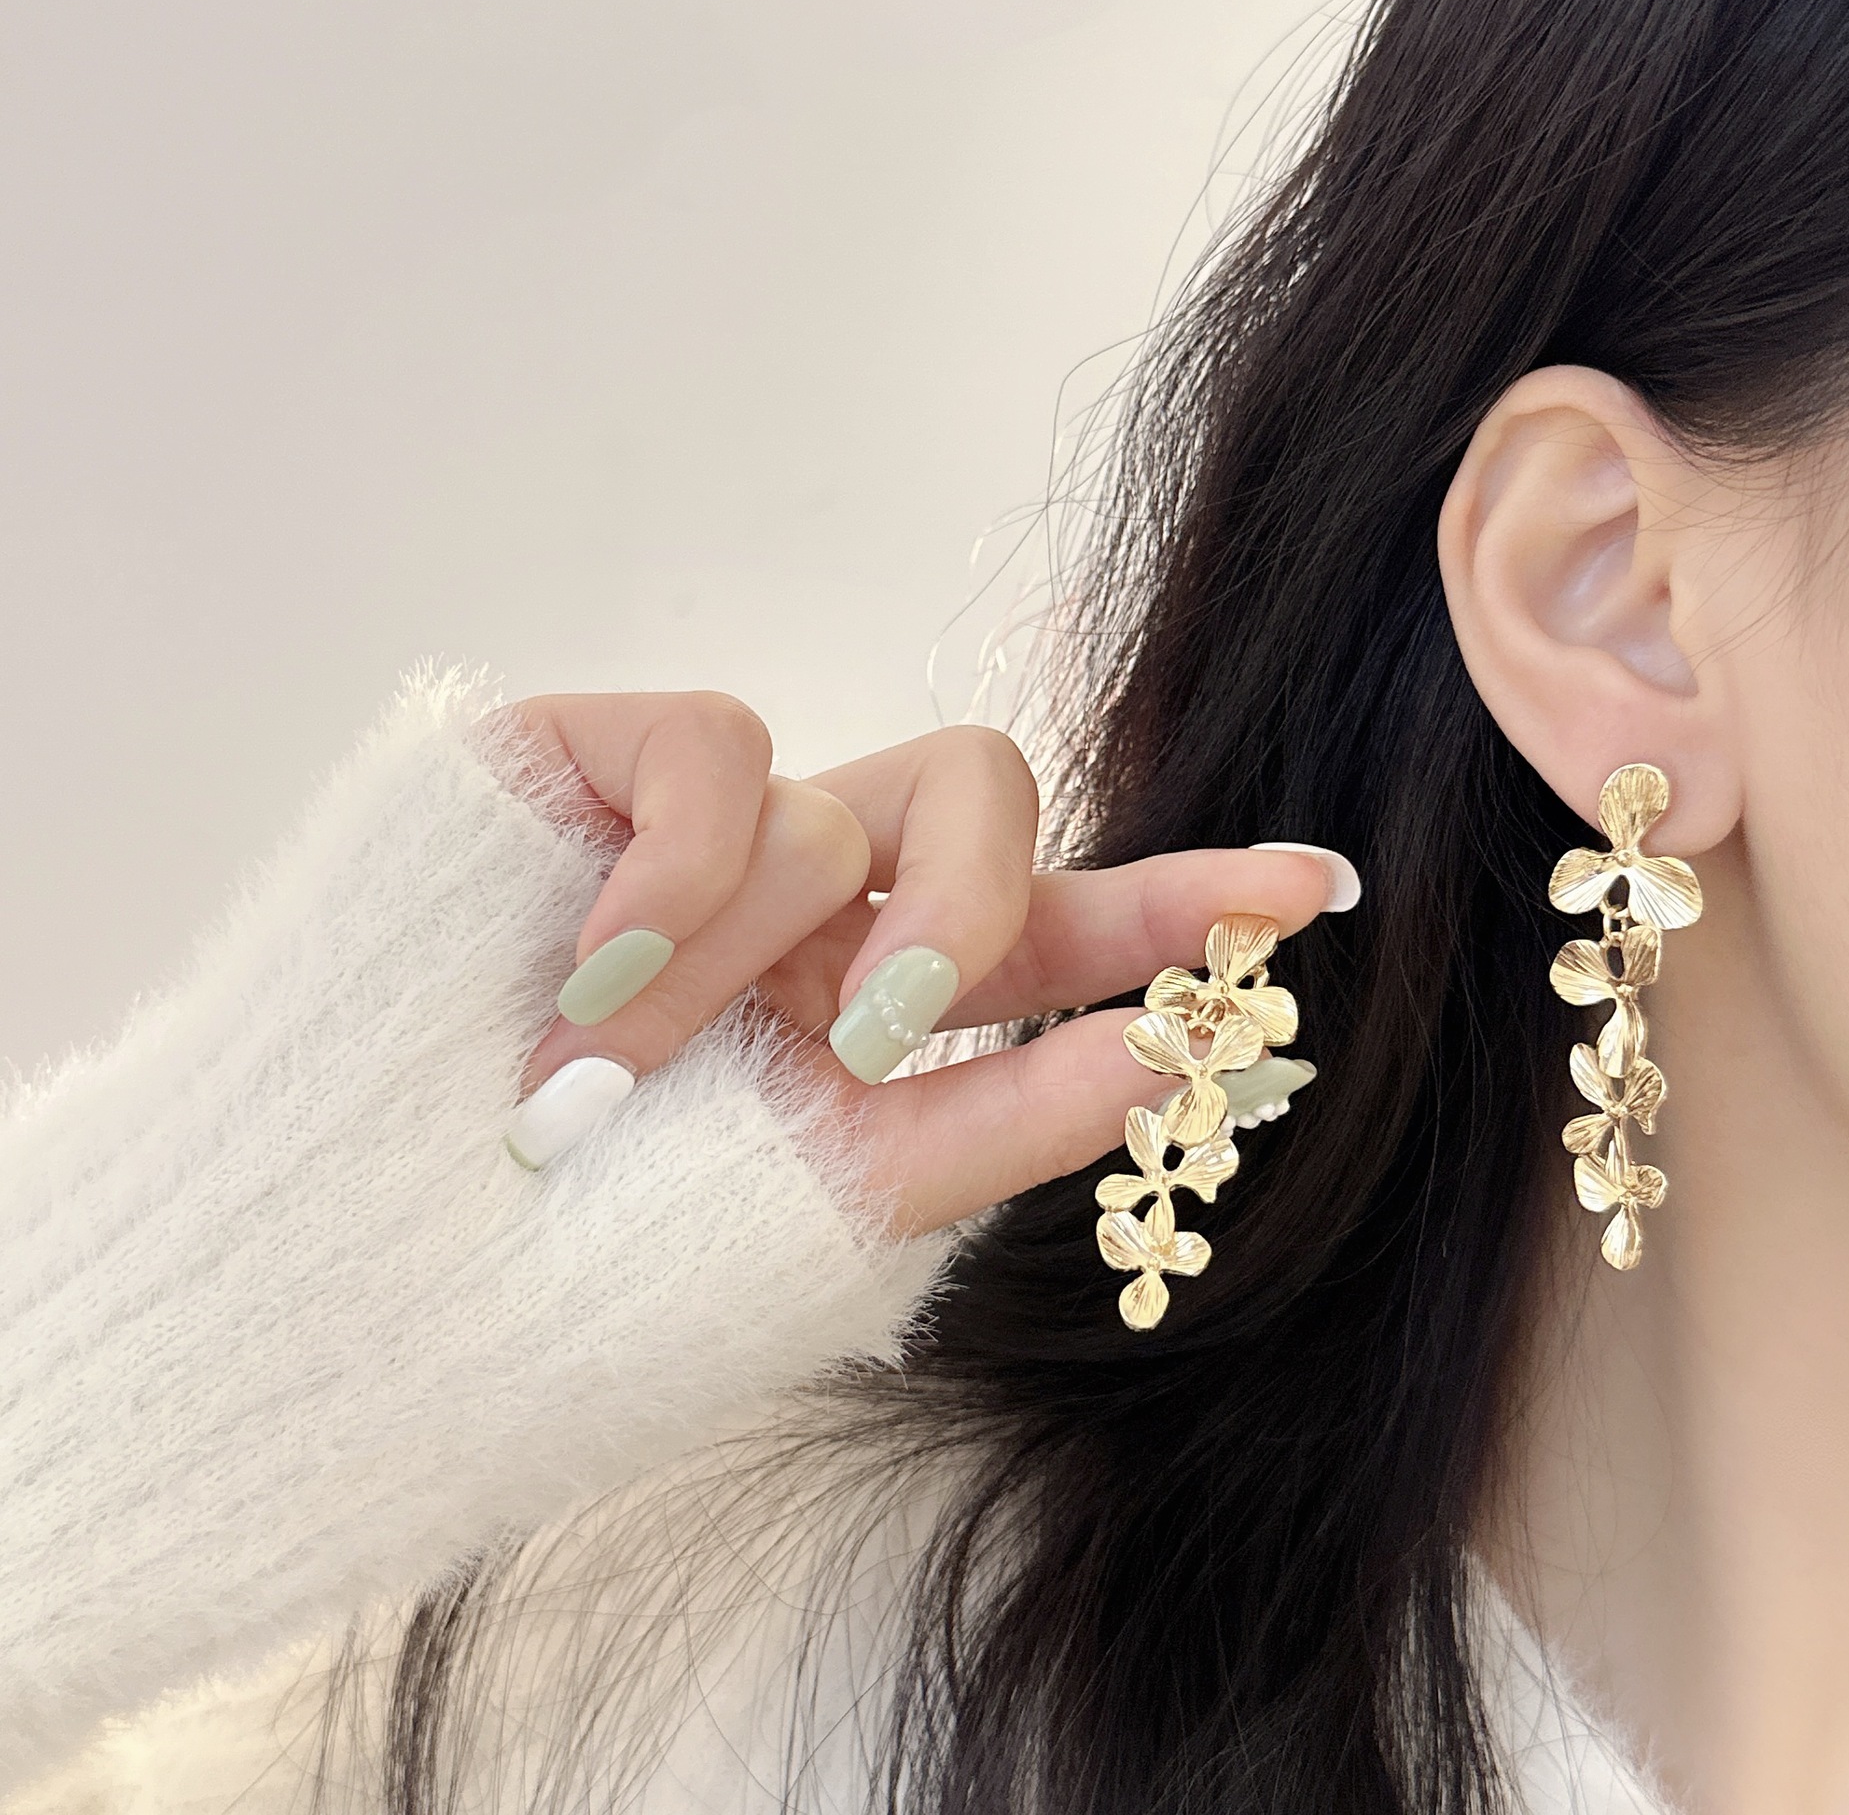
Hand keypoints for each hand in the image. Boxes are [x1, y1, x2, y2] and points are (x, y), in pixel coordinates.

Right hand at [504, 691, 1357, 1236]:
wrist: (354, 1266)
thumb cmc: (580, 1270)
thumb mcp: (824, 1213)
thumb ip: (1005, 1122)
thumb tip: (1174, 1047)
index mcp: (871, 1011)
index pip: (1060, 933)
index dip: (1186, 901)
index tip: (1322, 892)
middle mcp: (807, 906)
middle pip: (985, 795)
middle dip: (973, 905)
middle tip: (884, 1027)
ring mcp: (699, 833)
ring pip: (839, 800)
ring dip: (746, 960)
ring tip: (612, 1089)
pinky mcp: (586, 761)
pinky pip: (714, 749)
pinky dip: (676, 880)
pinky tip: (590, 972)